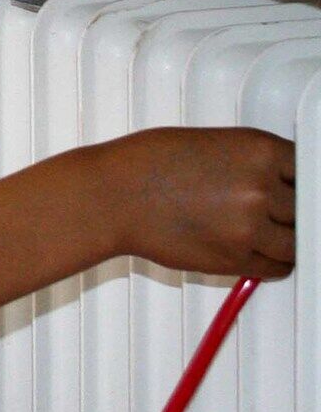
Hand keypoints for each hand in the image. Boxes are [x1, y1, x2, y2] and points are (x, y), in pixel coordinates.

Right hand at [107, 126, 294, 277]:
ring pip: (296, 243)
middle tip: (277, 214)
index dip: (304, 184)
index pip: (310, 171)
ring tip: (268, 235)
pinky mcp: (234, 259)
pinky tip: (257, 252)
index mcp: (259, 150)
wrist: (111, 196)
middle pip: (307, 209)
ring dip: (286, 240)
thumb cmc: (146, 164)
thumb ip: (252, 162)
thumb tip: (280, 182)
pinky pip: (276, 268)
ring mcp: (250, 227)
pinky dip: (272, 263)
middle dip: (294, 212)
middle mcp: (261, 188)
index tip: (298, 192)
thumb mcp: (211, 143)